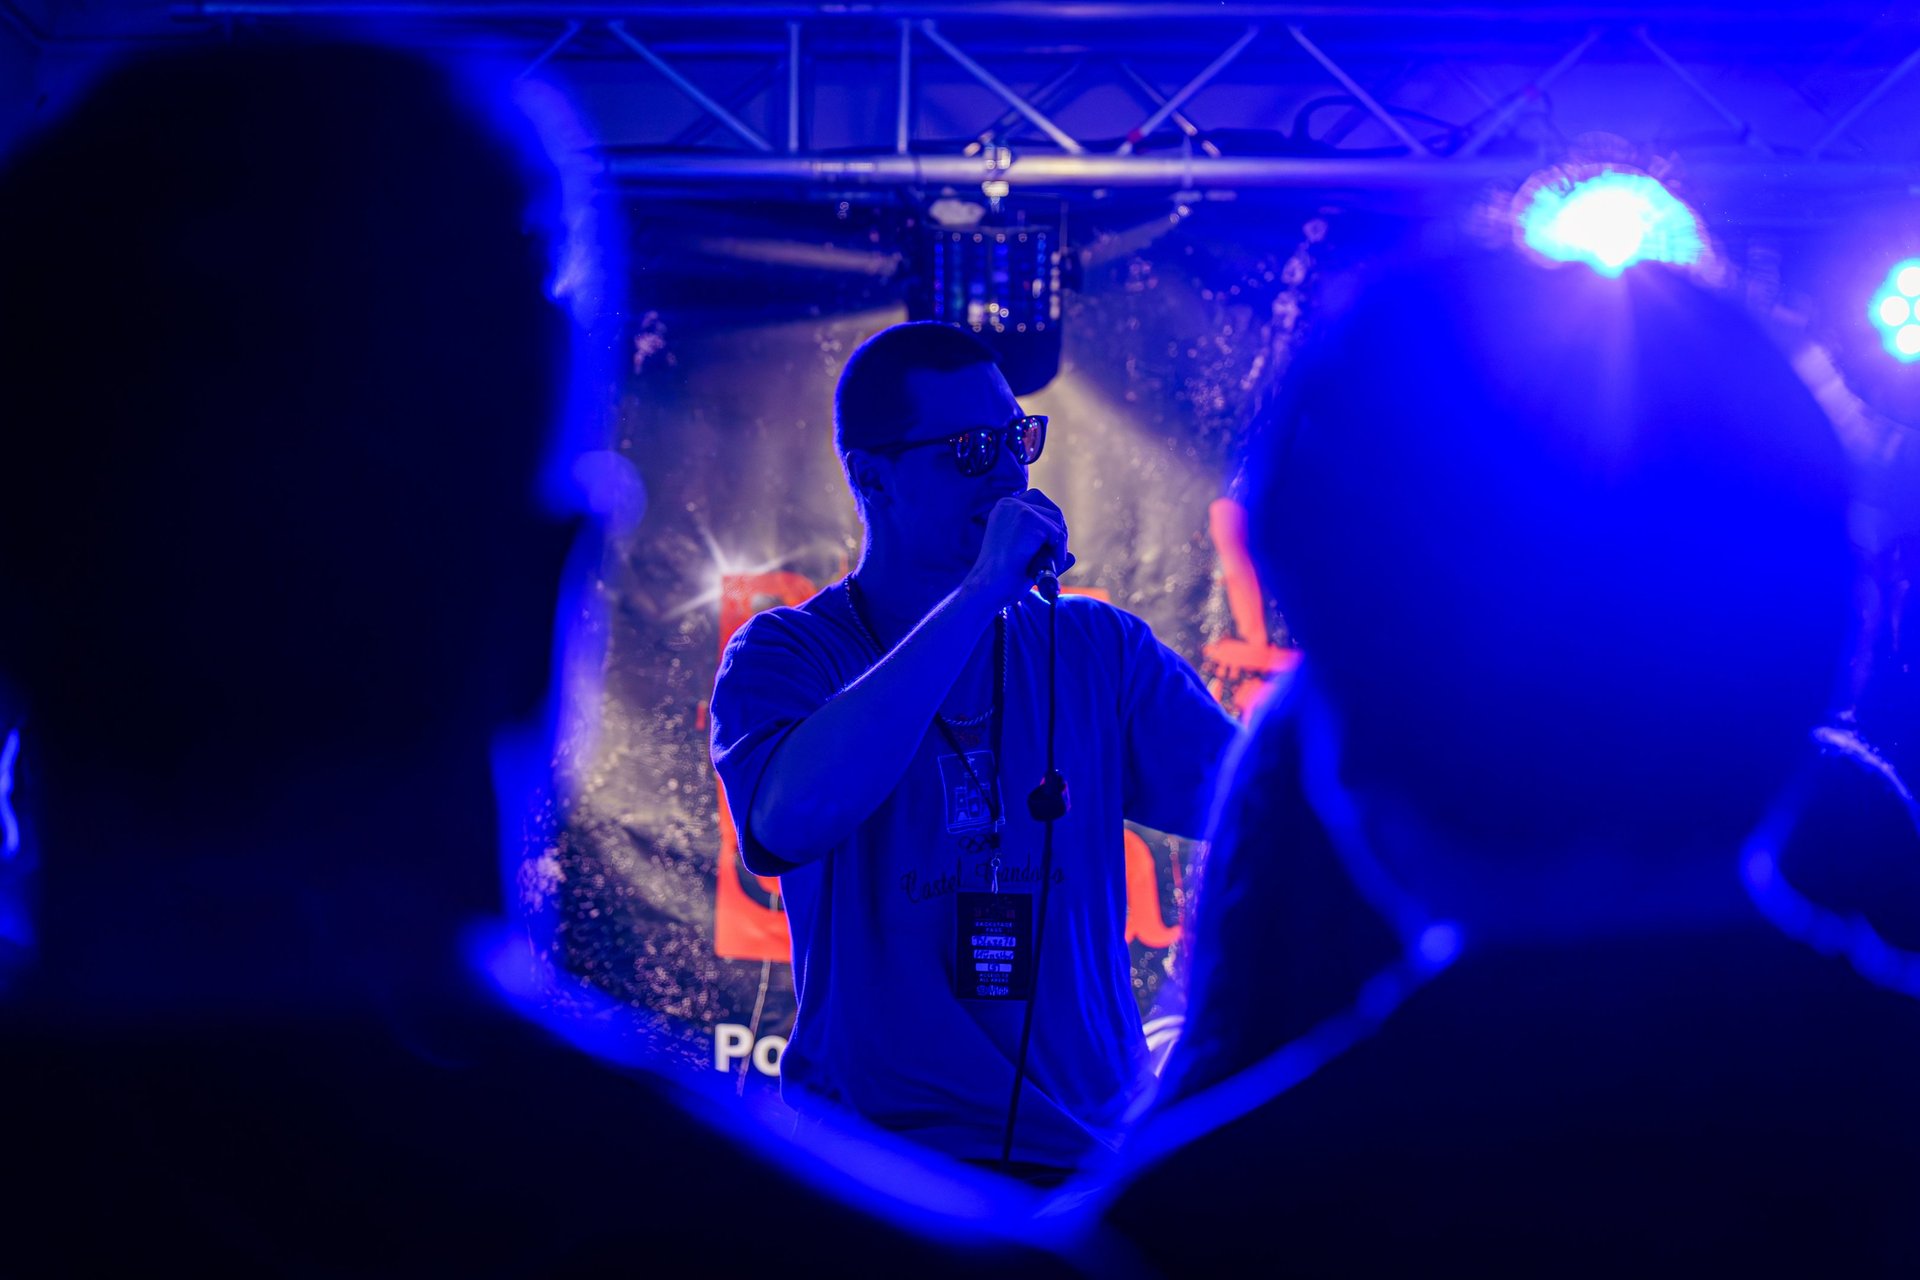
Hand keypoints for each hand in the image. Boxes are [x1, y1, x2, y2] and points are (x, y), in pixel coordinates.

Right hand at [966, 487, 1075, 605]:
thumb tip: (1072, 557)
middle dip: (1059, 531)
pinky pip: (1058, 534)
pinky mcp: (1029, 519)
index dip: (1049, 522)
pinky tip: (1050, 566)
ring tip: (1051, 566)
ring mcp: (1019, 508)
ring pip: (1057, 521)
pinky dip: (1059, 552)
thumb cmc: (1001, 579)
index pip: (1037, 502)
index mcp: (1003, 508)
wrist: (987, 588)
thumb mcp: (1023, 559)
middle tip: (1056, 555)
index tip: (1051, 543)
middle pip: (1050, 508)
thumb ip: (1045, 554)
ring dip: (1059, 546)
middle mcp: (1009, 503)